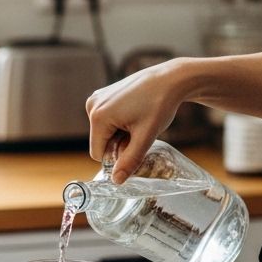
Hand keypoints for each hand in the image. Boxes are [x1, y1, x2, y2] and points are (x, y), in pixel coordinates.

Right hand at [85, 59, 188, 183]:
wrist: (169, 79)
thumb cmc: (159, 105)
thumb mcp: (146, 136)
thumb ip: (130, 160)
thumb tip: (117, 181)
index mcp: (98, 117)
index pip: (98, 153)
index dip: (117, 156)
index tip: (136, 145)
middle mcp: (92, 106)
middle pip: (100, 142)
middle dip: (119, 144)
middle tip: (140, 132)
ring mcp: (96, 98)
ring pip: (104, 132)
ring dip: (120, 134)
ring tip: (139, 121)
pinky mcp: (103, 95)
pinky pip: (106, 120)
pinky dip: (119, 123)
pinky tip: (135, 114)